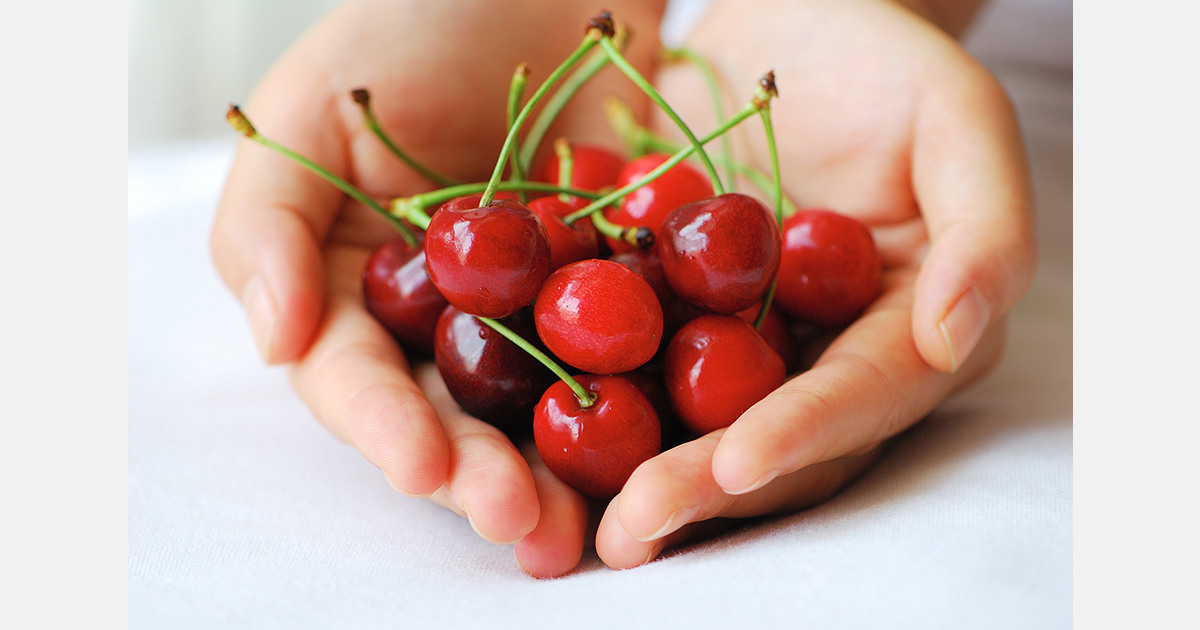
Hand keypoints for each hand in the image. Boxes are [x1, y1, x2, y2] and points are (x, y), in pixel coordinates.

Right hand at [210, 0, 666, 577]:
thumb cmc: (410, 25)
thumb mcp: (312, 105)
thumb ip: (268, 218)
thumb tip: (275, 342)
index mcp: (358, 292)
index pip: (358, 376)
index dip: (385, 426)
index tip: (423, 468)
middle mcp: (444, 322)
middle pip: (455, 419)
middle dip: (482, 478)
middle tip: (522, 525)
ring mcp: (536, 315)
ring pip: (543, 412)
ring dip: (564, 476)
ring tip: (591, 529)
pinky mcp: (621, 295)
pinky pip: (635, 354)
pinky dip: (651, 401)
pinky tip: (672, 450)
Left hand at [595, 0, 1036, 566]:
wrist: (774, 24)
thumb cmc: (880, 57)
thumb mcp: (957, 117)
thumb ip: (985, 225)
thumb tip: (960, 339)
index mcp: (905, 327)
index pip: (862, 394)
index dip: (806, 432)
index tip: (738, 461)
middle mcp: (818, 356)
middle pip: (769, 437)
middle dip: (704, 485)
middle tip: (632, 527)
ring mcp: (735, 345)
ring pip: (689, 426)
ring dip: (632, 475)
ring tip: (572, 519)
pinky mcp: (660, 317)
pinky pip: (620, 366)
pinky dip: (577, 402)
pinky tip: (522, 437)